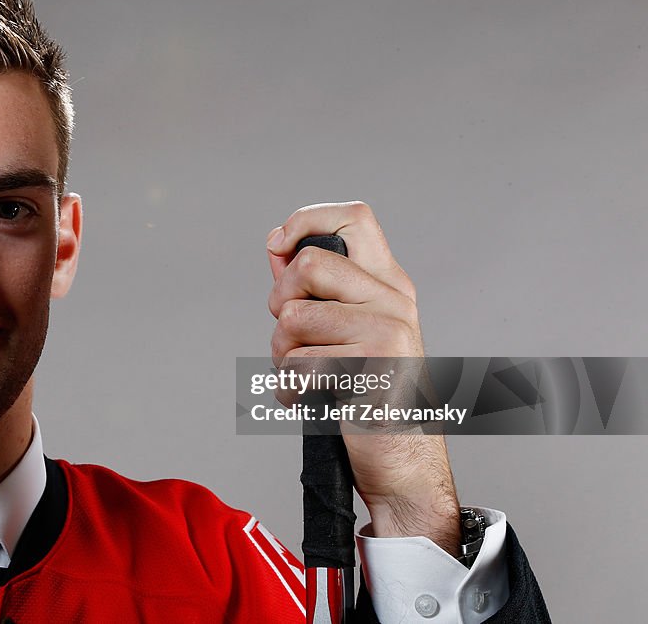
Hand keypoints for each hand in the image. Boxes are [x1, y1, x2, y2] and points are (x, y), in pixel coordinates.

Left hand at [267, 202, 460, 554]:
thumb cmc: (368, 397)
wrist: (403, 465)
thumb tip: (278, 245)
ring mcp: (389, 332)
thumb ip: (313, 289)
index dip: (306, 220)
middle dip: (279, 303)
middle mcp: (394, 301)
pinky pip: (297, 363)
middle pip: (308, 263)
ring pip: (293, 317)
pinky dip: (287, 388)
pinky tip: (304, 399)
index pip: (353, 216)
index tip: (280, 245)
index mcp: (388, 285)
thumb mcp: (346, 333)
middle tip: (290, 337)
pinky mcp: (373, 368)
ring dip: (280, 355)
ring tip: (302, 375)